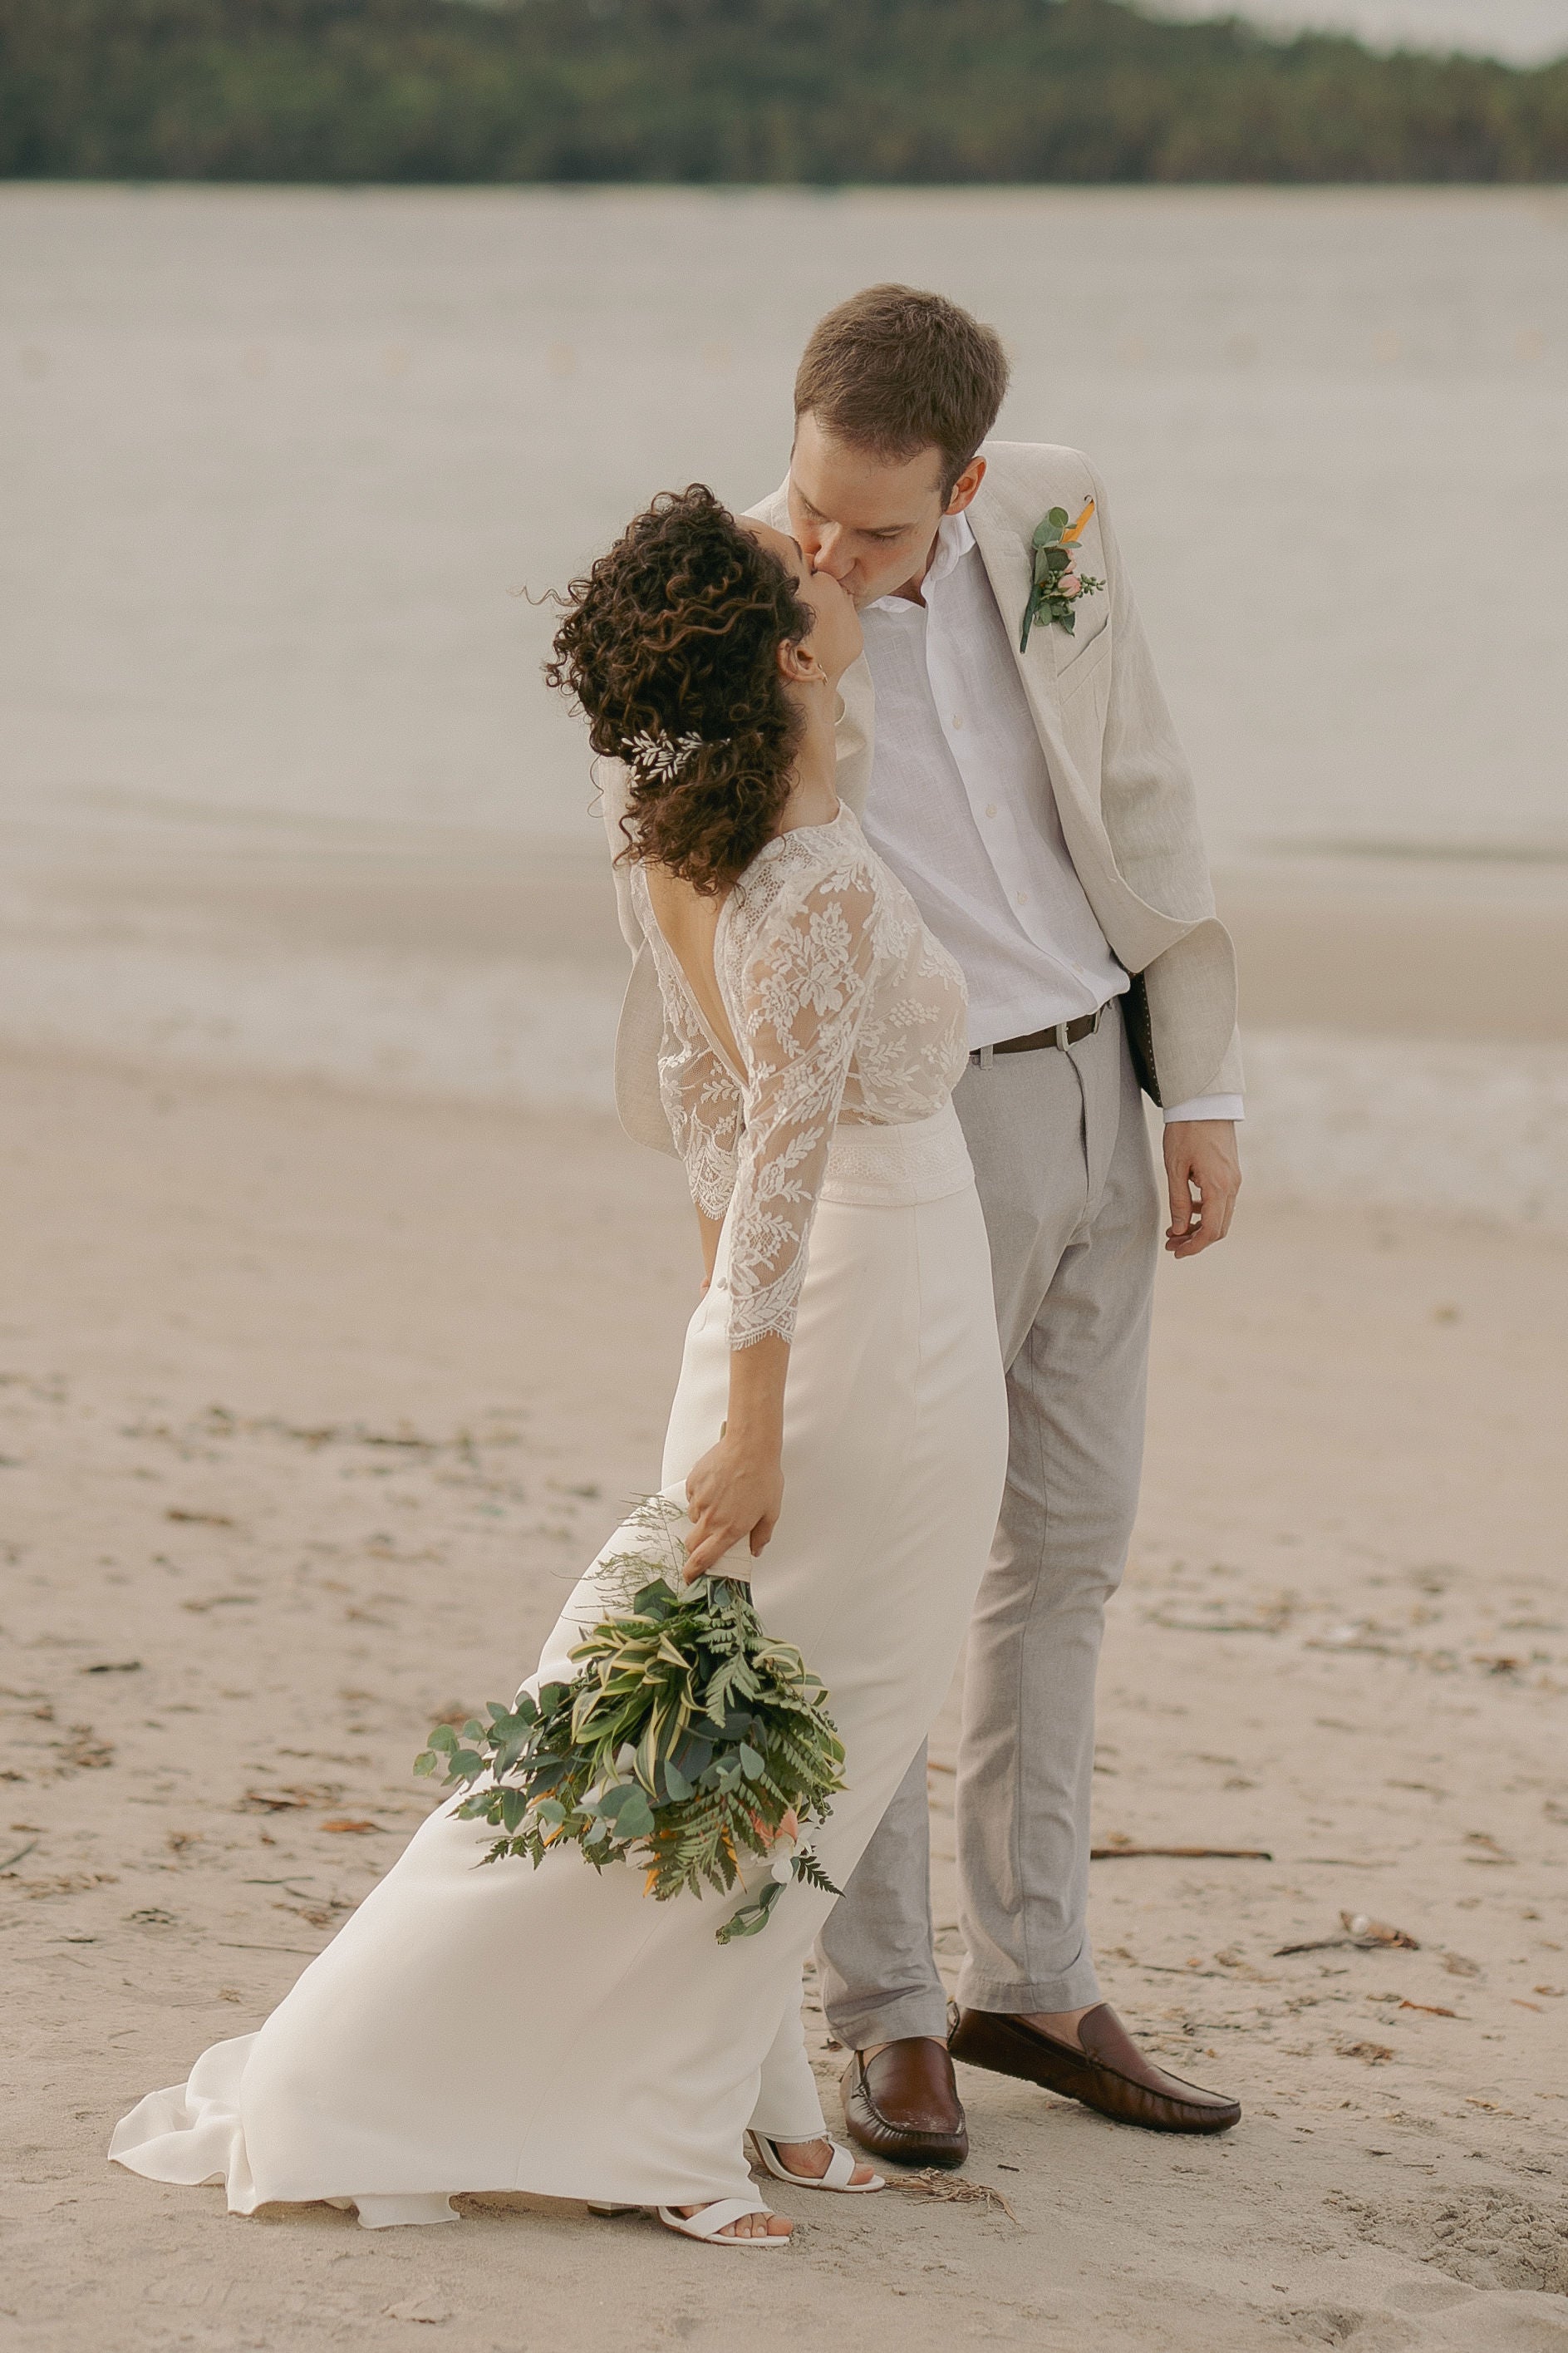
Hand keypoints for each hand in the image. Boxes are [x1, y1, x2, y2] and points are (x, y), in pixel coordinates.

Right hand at [682, 1425, 782, 1580]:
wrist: (750, 1446)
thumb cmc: (763, 1476)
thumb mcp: (771, 1511)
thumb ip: (761, 1535)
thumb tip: (755, 1550)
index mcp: (730, 1529)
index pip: (704, 1559)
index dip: (693, 1572)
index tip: (690, 1578)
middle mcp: (711, 1518)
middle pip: (692, 1543)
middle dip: (697, 1547)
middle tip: (710, 1537)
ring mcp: (700, 1500)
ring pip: (694, 1518)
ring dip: (704, 1517)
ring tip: (724, 1500)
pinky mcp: (693, 1483)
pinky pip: (693, 1497)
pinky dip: (702, 1496)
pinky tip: (718, 1485)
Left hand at [1161, 1120, 1240, 1258]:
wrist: (1203, 1103)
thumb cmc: (1186, 1132)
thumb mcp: (1175, 1168)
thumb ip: (1178, 1202)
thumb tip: (1178, 1230)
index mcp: (1219, 1187)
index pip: (1211, 1231)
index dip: (1194, 1246)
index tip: (1175, 1252)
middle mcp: (1232, 1186)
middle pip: (1219, 1228)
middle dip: (1196, 1240)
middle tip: (1171, 1244)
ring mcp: (1234, 1180)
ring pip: (1221, 1216)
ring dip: (1199, 1227)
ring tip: (1174, 1230)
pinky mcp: (1230, 1173)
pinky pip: (1221, 1202)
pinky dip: (1205, 1212)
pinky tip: (1186, 1210)